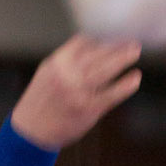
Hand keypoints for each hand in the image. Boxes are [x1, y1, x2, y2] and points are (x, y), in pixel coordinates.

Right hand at [10, 37, 140, 151]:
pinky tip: (135, 78)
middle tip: (132, 42)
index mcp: (57, 63)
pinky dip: (125, 85)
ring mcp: (79, 91)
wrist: (30, 130)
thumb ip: (67, 61)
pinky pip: (111, 94)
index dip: (100, 38)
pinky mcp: (88, 108)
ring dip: (122, 59)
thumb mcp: (47, 73)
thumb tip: (91, 47)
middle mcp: (68, 75)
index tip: (113, 35)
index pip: (83, 42)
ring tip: (135, 52)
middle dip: (116, 46)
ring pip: (105, 70)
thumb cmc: (41, 101)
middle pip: (97, 54)